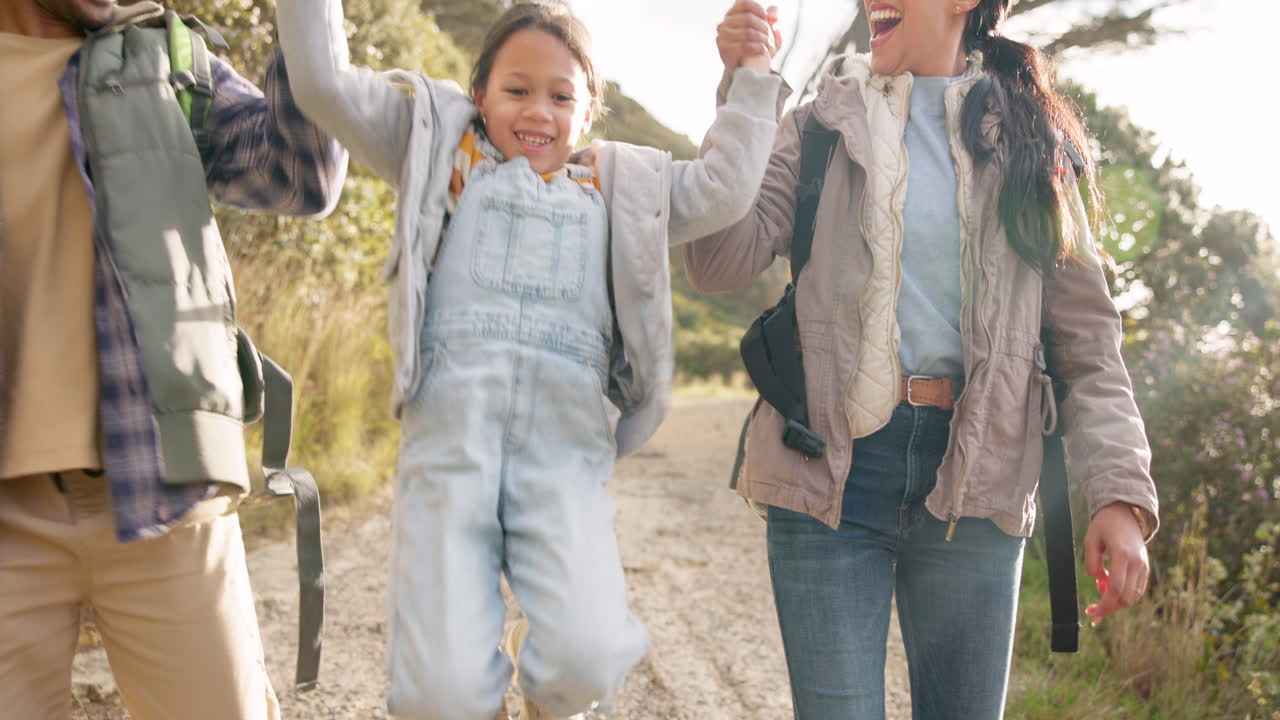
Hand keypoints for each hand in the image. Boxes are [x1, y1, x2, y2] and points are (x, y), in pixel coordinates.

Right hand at [717, 1, 781, 72]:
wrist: (744, 69)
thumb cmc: (755, 46)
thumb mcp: (766, 31)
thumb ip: (771, 18)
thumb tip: (773, 16)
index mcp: (733, 14)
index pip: (744, 3)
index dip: (758, 9)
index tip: (767, 19)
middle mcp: (725, 23)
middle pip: (748, 18)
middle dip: (764, 28)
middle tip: (771, 38)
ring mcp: (722, 36)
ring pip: (747, 32)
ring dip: (763, 39)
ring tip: (769, 46)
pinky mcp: (724, 49)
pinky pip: (744, 46)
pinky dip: (758, 48)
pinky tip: (763, 51)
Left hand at [1083, 502, 1149, 625]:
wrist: (1126, 515)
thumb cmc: (1104, 526)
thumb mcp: (1091, 540)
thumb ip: (1091, 562)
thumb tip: (1098, 580)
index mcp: (1122, 554)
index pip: (1115, 588)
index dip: (1103, 604)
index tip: (1091, 612)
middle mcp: (1136, 563)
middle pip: (1126, 597)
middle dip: (1109, 608)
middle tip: (1092, 611)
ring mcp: (1144, 567)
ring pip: (1133, 597)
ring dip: (1116, 604)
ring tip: (1100, 598)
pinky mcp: (1145, 569)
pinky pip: (1137, 591)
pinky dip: (1124, 597)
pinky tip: (1110, 593)